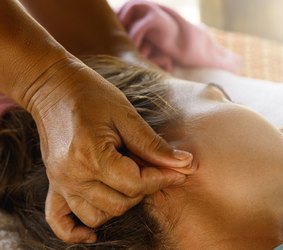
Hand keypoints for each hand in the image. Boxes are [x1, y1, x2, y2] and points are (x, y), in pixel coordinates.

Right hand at [29, 57, 192, 242]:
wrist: (51, 85)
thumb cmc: (91, 94)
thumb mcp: (126, 114)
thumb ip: (153, 144)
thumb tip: (185, 163)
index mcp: (91, 156)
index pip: (136, 184)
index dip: (162, 178)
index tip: (180, 170)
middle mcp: (73, 176)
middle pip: (120, 203)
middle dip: (146, 188)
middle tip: (156, 168)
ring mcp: (60, 182)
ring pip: (98, 215)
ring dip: (121, 203)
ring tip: (130, 180)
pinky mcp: (54, 183)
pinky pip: (60, 221)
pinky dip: (76, 232)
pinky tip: (93, 232)